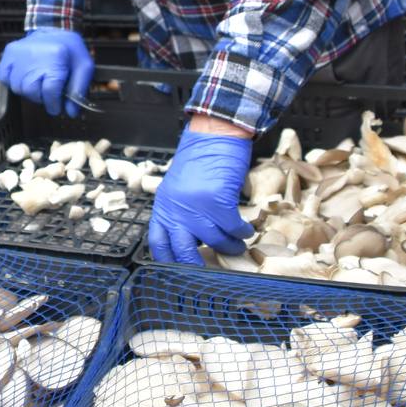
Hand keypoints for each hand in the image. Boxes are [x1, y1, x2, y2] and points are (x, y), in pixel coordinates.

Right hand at [0, 28, 93, 117]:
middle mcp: (35, 54)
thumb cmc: (70, 49)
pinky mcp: (9, 53)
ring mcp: (19, 53)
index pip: (50, 91)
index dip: (54, 104)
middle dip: (41, 97)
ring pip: (17, 87)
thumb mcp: (84, 67)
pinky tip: (25, 76)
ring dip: (29, 90)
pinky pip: (5, 78)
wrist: (55, 29)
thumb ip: (79, 90)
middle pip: (31, 91)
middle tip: (48, 91)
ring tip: (38, 81)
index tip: (56, 106)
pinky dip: (14, 81)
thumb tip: (71, 112)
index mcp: (56, 56)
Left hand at [148, 126, 255, 264]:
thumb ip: (180, 212)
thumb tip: (192, 238)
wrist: (213, 134)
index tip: (180, 271)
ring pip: (214, 241)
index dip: (168, 260)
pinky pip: (232, 227)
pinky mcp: (217, 201)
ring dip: (229, 246)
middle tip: (210, 272)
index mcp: (164, 207)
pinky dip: (242, 232)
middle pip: (182, 251)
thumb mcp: (178, 188)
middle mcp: (176, 209)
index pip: (159, 243)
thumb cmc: (198, 160)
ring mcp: (196, 206)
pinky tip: (246, 230)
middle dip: (197, 266)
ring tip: (238, 245)